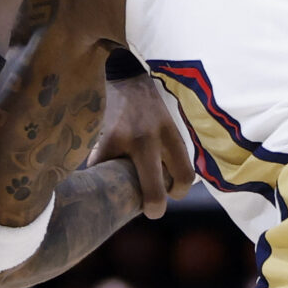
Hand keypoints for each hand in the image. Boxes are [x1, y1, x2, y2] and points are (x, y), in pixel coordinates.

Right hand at [98, 74, 194, 218]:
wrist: (123, 77)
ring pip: (128, 185)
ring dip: (126, 193)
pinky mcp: (104, 142)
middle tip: (151, 210)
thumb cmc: (147, 106)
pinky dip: (103, 177)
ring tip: (124, 188)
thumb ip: (167, 152)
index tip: (171, 194)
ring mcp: (125, 141)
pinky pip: (103, 171)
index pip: (184, 175)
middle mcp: (150, 139)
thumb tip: (165, 186)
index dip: (179, 192)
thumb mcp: (166, 125)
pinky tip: (103, 175)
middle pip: (155, 191)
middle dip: (154, 208)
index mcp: (170, 135)